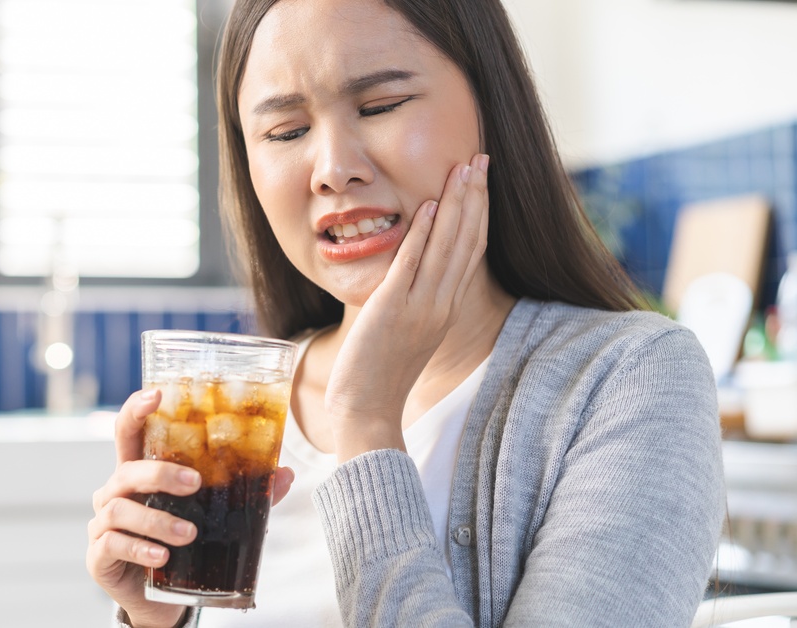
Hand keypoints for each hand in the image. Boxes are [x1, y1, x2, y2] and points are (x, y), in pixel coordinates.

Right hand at [87, 389, 295, 626]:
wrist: (160, 597)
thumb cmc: (181, 543)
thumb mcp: (211, 515)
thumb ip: (244, 495)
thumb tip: (285, 473)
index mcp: (138, 473)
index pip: (129, 431)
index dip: (137, 408)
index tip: (157, 395)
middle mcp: (114, 492)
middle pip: (126, 469)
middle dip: (160, 474)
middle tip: (195, 484)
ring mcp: (102, 524)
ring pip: (119, 509)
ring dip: (157, 520)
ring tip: (190, 534)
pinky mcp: (99, 556)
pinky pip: (113, 545)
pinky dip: (140, 549)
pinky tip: (162, 557)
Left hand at [324, 153, 489, 461]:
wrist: (367, 409)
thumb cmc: (380, 371)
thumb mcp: (407, 329)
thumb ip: (414, 298)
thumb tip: (411, 270)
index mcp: (447, 308)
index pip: (471, 251)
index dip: (479, 213)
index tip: (482, 180)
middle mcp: (441, 306)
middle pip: (467, 242)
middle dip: (475, 198)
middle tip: (481, 159)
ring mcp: (420, 308)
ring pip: (446, 248)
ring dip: (456, 205)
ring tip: (462, 168)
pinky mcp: (393, 311)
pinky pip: (412, 266)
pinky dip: (422, 235)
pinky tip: (429, 205)